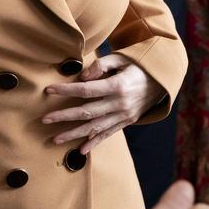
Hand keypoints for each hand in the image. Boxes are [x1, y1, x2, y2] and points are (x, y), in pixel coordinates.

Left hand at [43, 53, 164, 152]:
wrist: (163, 79)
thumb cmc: (138, 65)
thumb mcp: (122, 58)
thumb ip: (101, 66)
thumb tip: (82, 78)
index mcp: (118, 86)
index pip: (86, 90)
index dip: (66, 90)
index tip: (49, 90)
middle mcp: (120, 104)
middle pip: (87, 112)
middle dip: (64, 116)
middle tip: (45, 119)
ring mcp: (124, 116)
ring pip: (95, 128)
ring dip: (74, 134)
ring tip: (56, 139)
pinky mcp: (126, 122)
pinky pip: (108, 134)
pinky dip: (94, 143)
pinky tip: (81, 150)